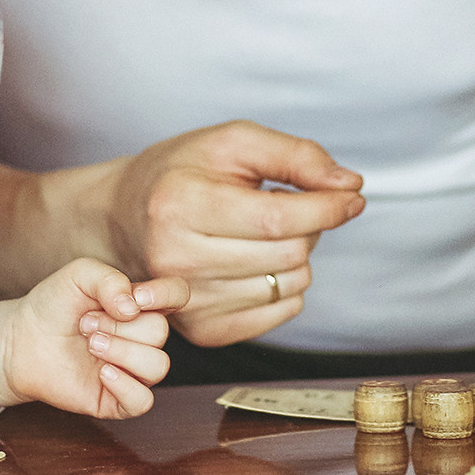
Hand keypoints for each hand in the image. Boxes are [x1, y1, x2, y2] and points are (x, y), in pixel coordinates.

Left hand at [2, 259, 186, 418]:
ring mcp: (132, 371)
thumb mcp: (79, 275)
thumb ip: (110, 279)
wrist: (22, 341)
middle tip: (86, 324)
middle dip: (119, 326)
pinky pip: (143, 401)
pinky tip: (101, 372)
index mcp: (140, 306)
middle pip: (160, 332)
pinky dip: (125, 386)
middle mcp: (142, 339)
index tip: (136, 298)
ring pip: (157, 366)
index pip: (178, 295)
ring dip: (121, 352)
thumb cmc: (53, 306)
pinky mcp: (117, 400)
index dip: (165, 295)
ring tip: (90, 344)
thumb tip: (133, 308)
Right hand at [104, 122, 365, 346]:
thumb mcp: (232, 142)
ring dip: (295, 255)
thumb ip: (296, 156)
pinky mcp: (202, 332)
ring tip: (258, 232)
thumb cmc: (180, 173)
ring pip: (291, 284)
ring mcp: (188, 304)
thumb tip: (349, 187)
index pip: (277, 219)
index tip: (352, 197)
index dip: (327, 208)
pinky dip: (285, 284)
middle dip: (308, 225)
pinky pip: (281, 312)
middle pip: (290, 253)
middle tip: (281, 204)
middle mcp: (178, 262)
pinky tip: (254, 261)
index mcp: (179, 206)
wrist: (122, 219)